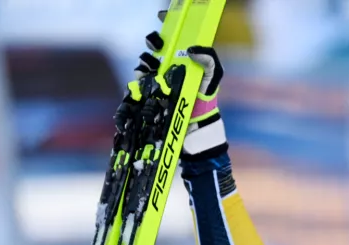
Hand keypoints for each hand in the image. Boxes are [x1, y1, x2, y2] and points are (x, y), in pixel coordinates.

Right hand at [133, 10, 226, 158]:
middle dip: (153, 42)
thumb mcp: (214, 77)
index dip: (167, 23)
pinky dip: (136, 81)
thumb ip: (209, 60)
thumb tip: (190, 48)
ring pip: (142, 64)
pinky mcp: (147, 93)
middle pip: (153, 47)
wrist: (196, 125)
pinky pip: (135, 84)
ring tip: (151, 67)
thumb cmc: (205, 98)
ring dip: (144, 62)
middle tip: (157, 46)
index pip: (172, 37)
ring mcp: (156, 79)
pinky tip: (143, 81)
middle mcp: (167, 65)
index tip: (163, 15)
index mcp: (181, 58)